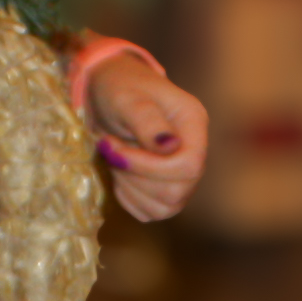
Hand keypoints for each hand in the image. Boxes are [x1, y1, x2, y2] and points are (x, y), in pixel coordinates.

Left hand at [79, 47, 209, 223]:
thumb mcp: (126, 98)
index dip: (152, 167)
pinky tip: (120, 174)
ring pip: (166, 207)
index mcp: (193, 123)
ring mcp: (181, 173)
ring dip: (131, 188)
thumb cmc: (117, 87)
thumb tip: (170, 146)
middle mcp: (194, 150)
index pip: (191, 164)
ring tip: (116, 159)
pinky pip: (150, 212)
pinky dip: (129, 199)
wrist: (107, 91)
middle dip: (137, 176)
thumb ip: (147, 121)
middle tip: (112, 151)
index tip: (117, 150)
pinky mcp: (163, 189)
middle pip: (179, 191)